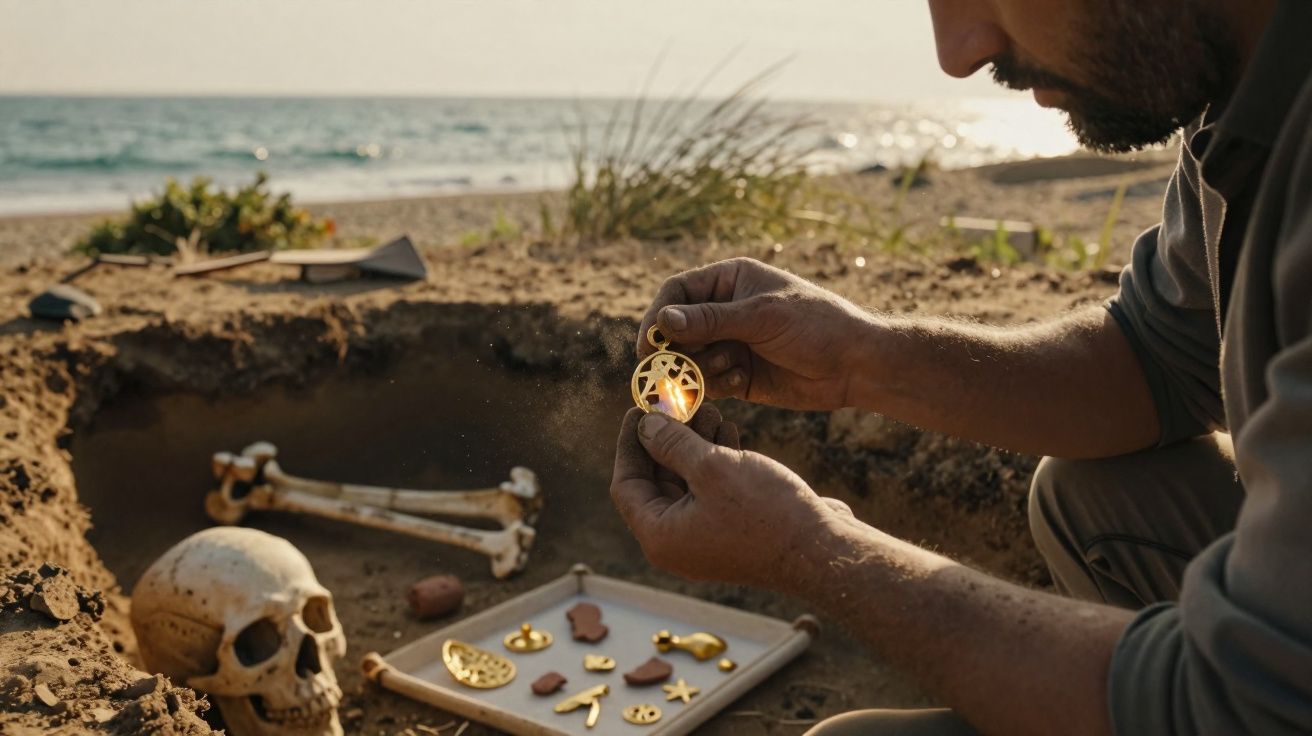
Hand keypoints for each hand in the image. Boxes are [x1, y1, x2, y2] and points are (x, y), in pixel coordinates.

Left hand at [610, 405, 851, 589]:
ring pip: (687, 483)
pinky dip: (716, 463)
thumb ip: (672, 444)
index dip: (630, 444)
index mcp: (660, 536)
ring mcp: (705, 540)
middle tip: (680, 404)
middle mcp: (677, 543)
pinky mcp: (732, 533)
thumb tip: (646, 426)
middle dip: (668, 439)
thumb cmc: (766, 512)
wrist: (822, 552)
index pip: (626, 485)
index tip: (639, 409)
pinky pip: (710, 493)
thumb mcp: (712, 467)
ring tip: (712, 411)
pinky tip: (730, 434)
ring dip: (695, 446)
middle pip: (656, 482)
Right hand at [637, 257, 873, 410]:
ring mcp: (730, 345)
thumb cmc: (815, 325)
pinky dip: (714, 386)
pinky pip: (707, 383)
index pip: (677, 293)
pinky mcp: (737, 377)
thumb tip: (663, 320)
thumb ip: (710, 320)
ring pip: (688, 359)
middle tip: (670, 368)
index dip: (658, 316)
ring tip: (729, 368)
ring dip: (699, 368)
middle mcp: (725, 311)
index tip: (649, 342)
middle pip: (675, 330)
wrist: (855, 365)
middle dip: (674, 349)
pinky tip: (738, 382)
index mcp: (730, 281)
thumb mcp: (762, 317)